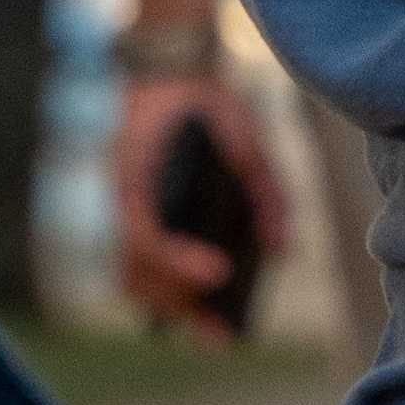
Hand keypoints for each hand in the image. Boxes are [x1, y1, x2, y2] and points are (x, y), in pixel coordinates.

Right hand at [113, 73, 290, 336]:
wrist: (168, 70)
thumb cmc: (205, 101)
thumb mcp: (243, 128)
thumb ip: (265, 186)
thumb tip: (284, 249)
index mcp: (136, 177)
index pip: (146, 236)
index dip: (181, 263)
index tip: (221, 273)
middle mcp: (120, 202)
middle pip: (138, 275)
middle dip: (181, 305)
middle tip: (224, 334)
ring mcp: (120, 212)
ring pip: (133, 279)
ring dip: (170, 306)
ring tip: (216, 332)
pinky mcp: (131, 218)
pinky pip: (138, 267)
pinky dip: (165, 289)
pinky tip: (201, 304)